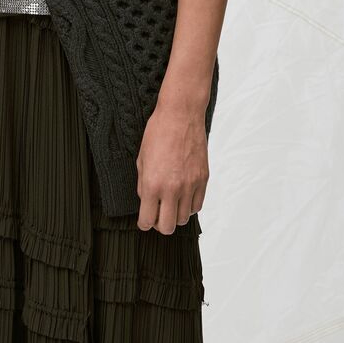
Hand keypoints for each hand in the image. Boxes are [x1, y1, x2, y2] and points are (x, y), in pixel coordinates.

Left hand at [136, 99, 208, 233]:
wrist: (181, 115)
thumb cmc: (158, 132)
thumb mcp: (141, 158)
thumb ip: (142, 184)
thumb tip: (146, 200)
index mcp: (152, 184)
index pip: (147, 221)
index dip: (144, 223)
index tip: (145, 219)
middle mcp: (172, 189)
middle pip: (167, 227)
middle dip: (160, 225)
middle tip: (157, 215)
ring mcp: (190, 185)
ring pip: (184, 219)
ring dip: (175, 215)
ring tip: (170, 204)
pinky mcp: (203, 179)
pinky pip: (197, 205)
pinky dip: (189, 206)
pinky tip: (183, 196)